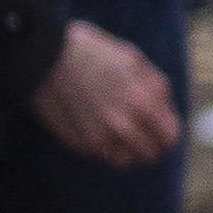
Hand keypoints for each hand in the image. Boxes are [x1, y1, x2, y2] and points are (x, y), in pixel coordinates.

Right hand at [38, 19, 184, 167]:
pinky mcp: (79, 143)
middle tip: (140, 133)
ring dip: (126, 150)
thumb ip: (155, 86)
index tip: (160, 129)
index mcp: (144, 102)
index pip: (169, 137)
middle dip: (149, 144)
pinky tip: (94, 126)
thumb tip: (165, 110)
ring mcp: (100, 138)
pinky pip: (101, 155)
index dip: (167, 133)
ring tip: (117, 132)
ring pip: (126, 161)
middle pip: (150, 154)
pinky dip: (102, 146)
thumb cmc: (90, 51)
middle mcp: (124, 126)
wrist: (43, 56)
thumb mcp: (132, 59)